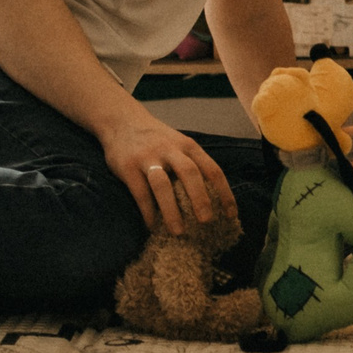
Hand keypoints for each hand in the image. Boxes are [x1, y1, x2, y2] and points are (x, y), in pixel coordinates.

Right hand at [100, 116, 231, 234]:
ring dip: (172, 210)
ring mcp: (148, 157)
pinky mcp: (127, 166)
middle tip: (207, 222)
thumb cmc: (156, 139)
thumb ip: (192, 163)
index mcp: (188, 146)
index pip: (212, 170)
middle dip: (200, 199)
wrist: (121, 120)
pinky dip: (148, 211)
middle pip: (190, 174)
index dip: (224, 193)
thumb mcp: (179, 143)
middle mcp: (170, 149)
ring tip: (179, 232)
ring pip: (163, 185)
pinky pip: (140, 192)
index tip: (231, 215)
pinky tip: (152, 225)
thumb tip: (213, 198)